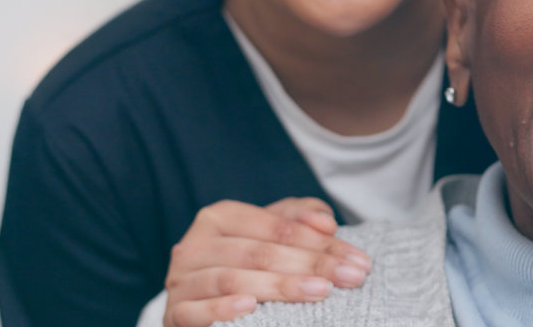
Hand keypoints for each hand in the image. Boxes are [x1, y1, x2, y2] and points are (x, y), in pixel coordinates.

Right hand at [162, 198, 372, 326]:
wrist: (203, 304)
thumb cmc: (246, 265)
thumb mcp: (272, 236)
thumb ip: (299, 220)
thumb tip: (326, 220)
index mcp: (219, 218)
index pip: (276, 226)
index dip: (320, 242)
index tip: (357, 260)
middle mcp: (195, 245)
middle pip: (259, 252)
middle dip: (311, 264)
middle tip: (350, 278)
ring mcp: (181, 280)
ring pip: (231, 279)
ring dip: (279, 287)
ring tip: (320, 292)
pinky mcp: (174, 314)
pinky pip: (196, 311)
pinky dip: (223, 309)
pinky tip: (251, 308)